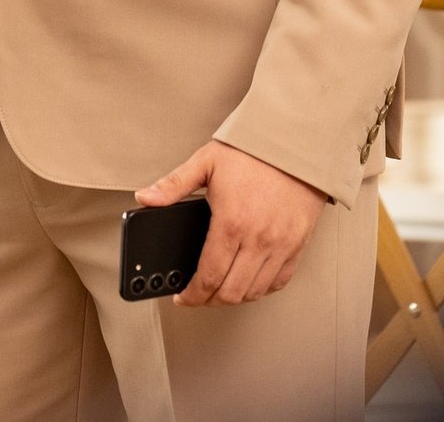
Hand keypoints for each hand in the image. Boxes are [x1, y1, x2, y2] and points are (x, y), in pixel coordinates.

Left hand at [138, 141, 324, 306]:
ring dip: (234, 298)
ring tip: (219, 291)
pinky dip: (262, 289)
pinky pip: (280, 280)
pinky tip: (248, 283)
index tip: (183, 297)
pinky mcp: (298, 244)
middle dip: (209, 300)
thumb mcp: (206, 162)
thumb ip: (173, 185)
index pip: (209, 275)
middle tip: (198, 297)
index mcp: (231, 223)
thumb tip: (145, 198)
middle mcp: (258, 239)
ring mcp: (281, 244)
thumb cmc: (252, 152)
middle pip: (231, 291)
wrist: (295, 143)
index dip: (193, 294)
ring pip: (256, 291)